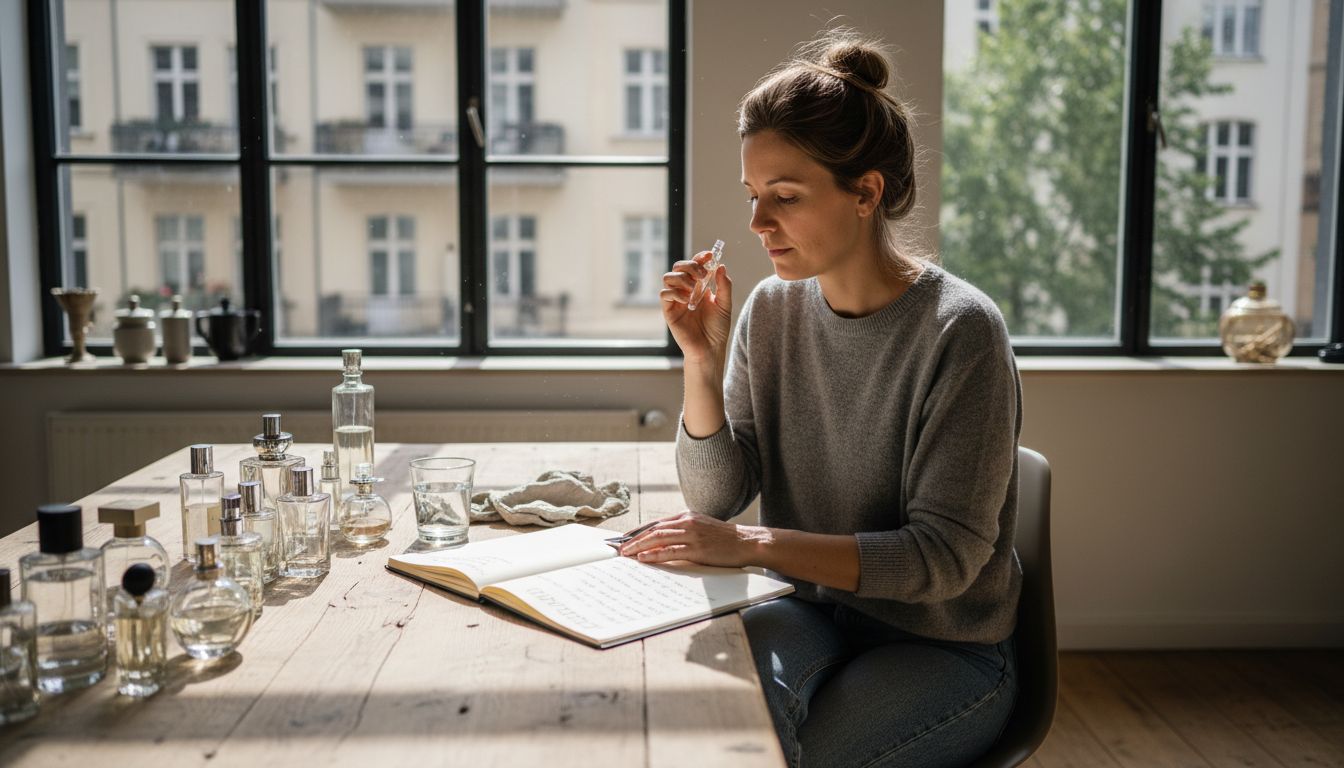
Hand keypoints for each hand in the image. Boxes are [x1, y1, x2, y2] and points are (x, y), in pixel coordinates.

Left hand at [618, 511, 770, 567]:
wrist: (747, 541)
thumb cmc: (725, 538)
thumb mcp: (702, 527)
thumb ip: (684, 531)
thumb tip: (664, 542)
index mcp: (686, 516)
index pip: (655, 523)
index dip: (637, 532)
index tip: (623, 539)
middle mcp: (687, 522)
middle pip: (653, 529)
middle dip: (632, 539)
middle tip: (618, 548)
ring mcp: (692, 534)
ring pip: (658, 538)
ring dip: (638, 546)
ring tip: (625, 554)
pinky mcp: (697, 548)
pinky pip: (670, 551)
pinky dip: (654, 554)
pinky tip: (643, 558)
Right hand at [661, 251, 733, 365]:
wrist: (710, 348)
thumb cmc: (717, 329)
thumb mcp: (725, 304)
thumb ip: (724, 285)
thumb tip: (721, 266)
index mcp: (699, 286)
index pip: (695, 265)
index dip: (700, 257)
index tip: (710, 254)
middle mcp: (685, 290)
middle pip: (679, 266)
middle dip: (690, 265)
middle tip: (702, 275)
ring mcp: (676, 300)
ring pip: (668, 277)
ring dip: (682, 278)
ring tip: (694, 289)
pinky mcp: (669, 311)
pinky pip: (664, 294)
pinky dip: (675, 292)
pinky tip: (687, 300)